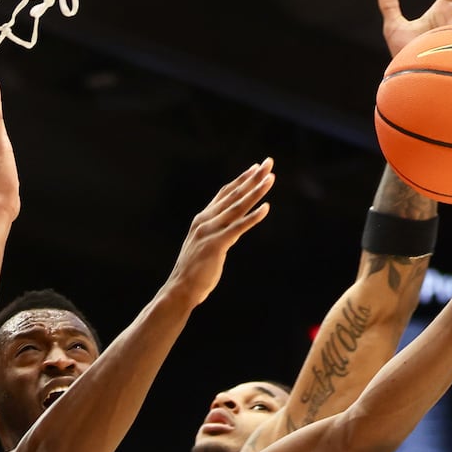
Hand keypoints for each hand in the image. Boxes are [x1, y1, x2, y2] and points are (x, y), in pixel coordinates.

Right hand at [163, 159, 274, 308]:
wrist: (180, 289)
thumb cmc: (193, 272)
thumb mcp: (204, 246)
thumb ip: (216, 234)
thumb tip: (231, 231)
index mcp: (202, 219)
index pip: (224, 194)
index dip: (241, 179)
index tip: (255, 168)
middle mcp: (205, 221)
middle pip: (233, 194)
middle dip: (252, 178)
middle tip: (269, 163)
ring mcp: (210, 231)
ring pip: (237, 207)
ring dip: (256, 191)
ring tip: (270, 178)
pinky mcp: (216, 244)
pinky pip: (238, 228)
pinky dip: (253, 217)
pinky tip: (266, 208)